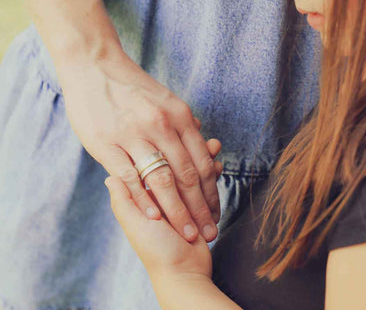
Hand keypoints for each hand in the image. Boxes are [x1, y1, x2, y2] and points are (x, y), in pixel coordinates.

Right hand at [56, 50, 221, 242]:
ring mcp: (133, 134)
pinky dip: (144, 198)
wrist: (95, 67)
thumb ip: (185, 124)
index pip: (202, 162)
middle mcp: (161, 125)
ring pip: (162, 180)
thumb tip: (205, 144)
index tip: (216, 213)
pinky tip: (155, 216)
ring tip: (188, 233)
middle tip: (210, 233)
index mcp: (179, 115)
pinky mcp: (106, 143)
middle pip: (188, 175)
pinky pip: (130, 176)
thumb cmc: (133, 87)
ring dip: (178, 212)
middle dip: (201, 209)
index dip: (211, 192)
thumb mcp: (167, 99)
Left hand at [103, 139, 222, 280]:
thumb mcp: (134, 226)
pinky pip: (207, 179)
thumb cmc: (155, 249)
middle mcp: (163, 188)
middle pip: (177, 159)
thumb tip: (110, 176)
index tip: (169, 130)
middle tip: (201, 138)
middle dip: (189, 148)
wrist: (184, 272)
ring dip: (205, 156)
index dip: (162, 146)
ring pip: (193, 165)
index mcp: (146, 192)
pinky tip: (218, 163)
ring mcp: (182, 192)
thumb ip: (124, 200)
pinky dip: (213, 171)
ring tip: (215, 145)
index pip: (153, 161)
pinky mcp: (198, 200)